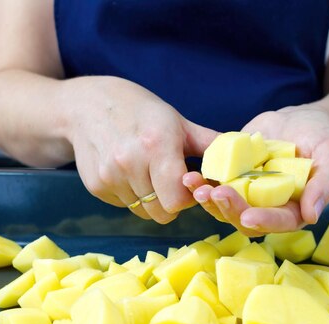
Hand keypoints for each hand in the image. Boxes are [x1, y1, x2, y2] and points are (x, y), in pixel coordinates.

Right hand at [65, 76, 218, 222]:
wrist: (84, 105)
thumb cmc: (139, 110)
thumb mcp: (178, 121)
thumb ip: (211, 144)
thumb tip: (244, 155)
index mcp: (157, 145)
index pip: (177, 201)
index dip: (188, 197)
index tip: (188, 183)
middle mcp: (129, 163)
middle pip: (161, 213)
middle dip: (172, 202)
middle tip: (171, 181)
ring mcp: (109, 177)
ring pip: (143, 212)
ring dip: (152, 199)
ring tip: (148, 172)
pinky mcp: (95, 186)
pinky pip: (125, 205)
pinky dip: (132, 195)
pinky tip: (129, 172)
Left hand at [184, 105, 328, 234]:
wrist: (301, 120)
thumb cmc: (322, 138)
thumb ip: (324, 185)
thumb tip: (312, 216)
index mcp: (293, 209)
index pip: (279, 222)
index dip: (264, 221)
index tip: (248, 217)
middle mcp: (267, 207)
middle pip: (245, 219)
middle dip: (229, 209)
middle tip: (215, 195)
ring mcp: (247, 194)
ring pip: (224, 207)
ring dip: (209, 201)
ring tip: (196, 186)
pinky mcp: (231, 178)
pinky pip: (214, 184)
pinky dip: (202, 182)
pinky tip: (191, 176)